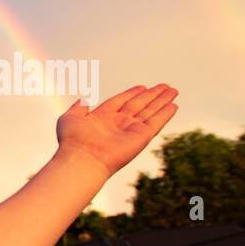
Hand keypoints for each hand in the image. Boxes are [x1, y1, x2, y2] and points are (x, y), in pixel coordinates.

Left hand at [55, 84, 178, 176]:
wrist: (82, 159)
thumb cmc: (72, 140)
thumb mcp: (70, 118)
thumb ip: (78, 108)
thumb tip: (83, 100)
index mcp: (102, 118)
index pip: (121, 102)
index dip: (131, 94)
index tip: (142, 87)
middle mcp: (118, 124)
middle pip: (139, 105)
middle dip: (152, 95)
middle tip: (165, 86)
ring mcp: (130, 131)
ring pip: (150, 111)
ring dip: (162, 101)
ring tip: (173, 90)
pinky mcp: (141, 137)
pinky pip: (156, 122)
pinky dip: (165, 114)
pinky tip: (174, 105)